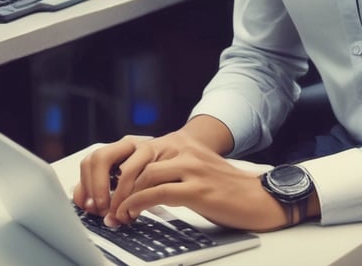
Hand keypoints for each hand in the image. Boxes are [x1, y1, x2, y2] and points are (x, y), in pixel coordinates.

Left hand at [72, 130, 288, 231]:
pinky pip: (158, 193)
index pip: (136, 153)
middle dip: (113, 188)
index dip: (114, 173)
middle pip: (135, 163)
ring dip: (123, 199)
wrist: (259, 197)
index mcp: (180, 144)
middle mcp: (183, 150)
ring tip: (115, 216)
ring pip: (143, 177)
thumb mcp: (193, 171)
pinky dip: (138, 205)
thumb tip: (134, 189)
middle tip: (104, 208)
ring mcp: (191, 167)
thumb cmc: (225, 189)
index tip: (102, 193)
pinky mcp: (198, 187)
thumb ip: (168, 172)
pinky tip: (131, 214)